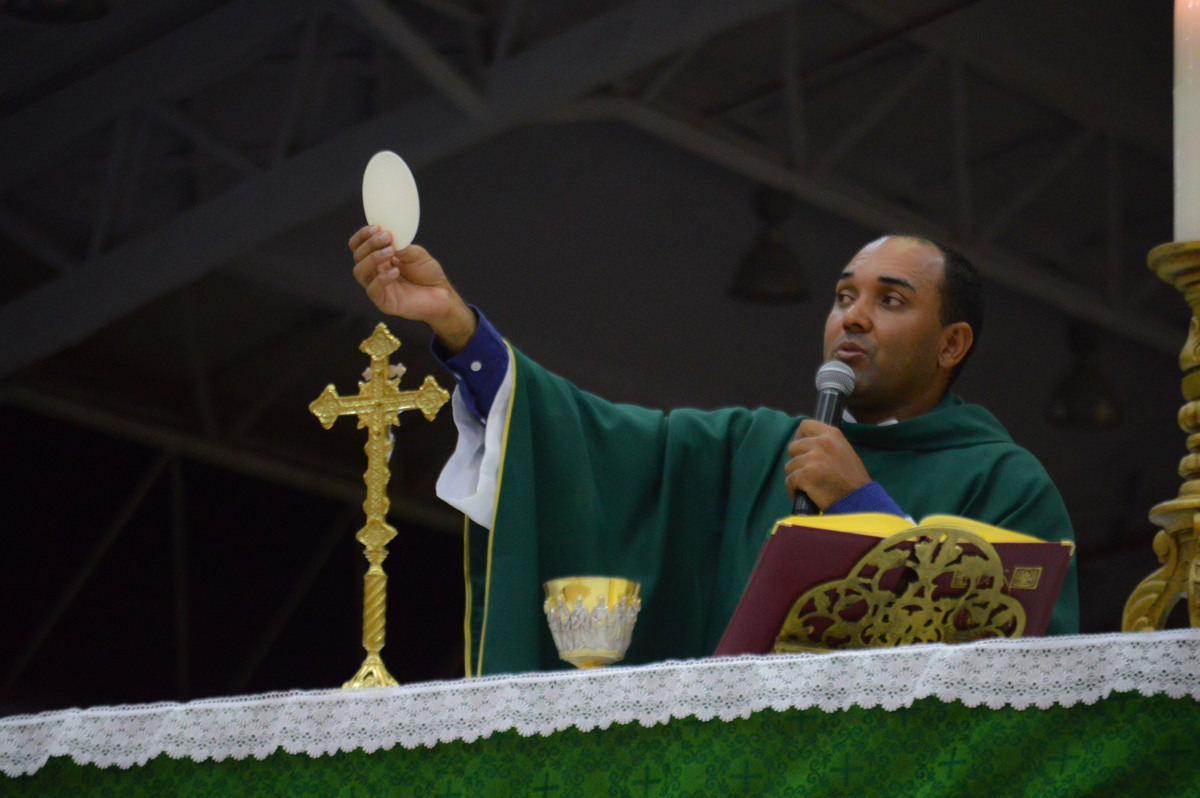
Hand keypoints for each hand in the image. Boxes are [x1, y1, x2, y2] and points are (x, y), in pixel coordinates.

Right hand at [349, 225, 475, 352]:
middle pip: (357, 256)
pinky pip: (373, 290)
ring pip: (360, 272)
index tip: (377, 226)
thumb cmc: (428, 273)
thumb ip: (402, 246)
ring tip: (391, 251)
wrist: (442, 294)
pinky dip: (382, 279)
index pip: (359, 246)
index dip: (363, 235)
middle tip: (387, 237)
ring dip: (373, 258)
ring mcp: (378, 288)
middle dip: (370, 244)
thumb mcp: (417, 254)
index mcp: (379, 258)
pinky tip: (396, 271)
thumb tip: (388, 237)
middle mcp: (374, 272)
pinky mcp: (384, 303)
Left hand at [783, 419, 869, 509]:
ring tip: (808, 485)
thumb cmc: (852, 480)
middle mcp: (822, 443)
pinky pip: (789, 481)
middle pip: (793, 447)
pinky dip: (792, 489)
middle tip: (806, 472)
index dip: (800, 438)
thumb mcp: (843, 451)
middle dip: (797, 461)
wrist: (858, 500)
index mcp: (832, 434)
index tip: (802, 450)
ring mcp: (813, 459)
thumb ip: (826, 444)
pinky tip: (803, 494)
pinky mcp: (806, 475)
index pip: (805, 425)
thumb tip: (805, 443)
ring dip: (795, 477)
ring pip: (789, 466)